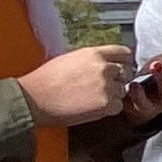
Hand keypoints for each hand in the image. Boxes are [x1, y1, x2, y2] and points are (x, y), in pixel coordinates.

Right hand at [19, 45, 135, 126]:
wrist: (34, 99)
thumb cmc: (46, 80)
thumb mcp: (70, 59)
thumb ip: (91, 60)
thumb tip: (105, 63)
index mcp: (93, 54)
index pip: (124, 53)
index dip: (125, 61)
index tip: (123, 67)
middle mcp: (103, 67)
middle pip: (127, 72)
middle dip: (119, 79)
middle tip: (105, 86)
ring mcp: (106, 86)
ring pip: (123, 90)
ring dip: (113, 95)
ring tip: (92, 98)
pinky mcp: (106, 104)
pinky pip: (118, 106)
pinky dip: (109, 109)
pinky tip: (92, 107)